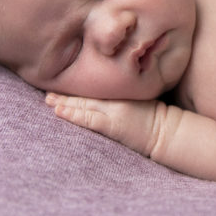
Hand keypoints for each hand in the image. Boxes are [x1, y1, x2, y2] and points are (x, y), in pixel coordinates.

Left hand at [46, 93, 162, 156]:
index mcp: (121, 91)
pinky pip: (88, 119)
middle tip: (47, 92)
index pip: (94, 86)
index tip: (62, 83)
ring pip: (82, 105)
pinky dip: (72, 114)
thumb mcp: (141, 98)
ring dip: (63, 103)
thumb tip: (108, 94)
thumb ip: (125, 94)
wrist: (167, 132)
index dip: (78, 86)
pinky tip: (59, 111)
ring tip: (48, 101)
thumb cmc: (157, 117)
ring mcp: (112, 111)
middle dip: (65, 93)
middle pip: (85, 95)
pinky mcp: (112, 125)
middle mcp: (115, 99)